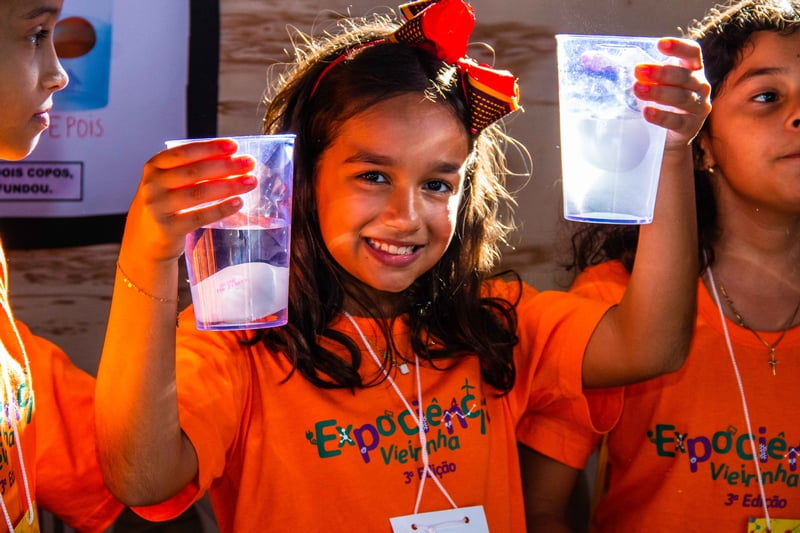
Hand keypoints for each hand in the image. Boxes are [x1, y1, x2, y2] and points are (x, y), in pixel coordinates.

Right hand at [122, 138, 257, 264]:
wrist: (143, 244)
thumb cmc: (163, 209)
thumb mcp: (167, 184)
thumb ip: (189, 172)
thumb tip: (230, 160)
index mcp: (154, 168)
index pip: (184, 152)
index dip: (211, 148)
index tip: (234, 147)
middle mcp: (153, 185)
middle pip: (196, 171)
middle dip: (226, 166)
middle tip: (249, 164)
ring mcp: (159, 207)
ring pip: (200, 193)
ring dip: (229, 186)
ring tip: (250, 182)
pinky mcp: (169, 228)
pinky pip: (200, 216)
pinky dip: (222, 209)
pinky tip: (238, 203)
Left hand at [633, 37, 710, 150]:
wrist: (668, 137)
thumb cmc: (660, 103)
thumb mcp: (655, 84)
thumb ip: (641, 73)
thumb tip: (600, 59)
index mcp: (693, 70)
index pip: (692, 53)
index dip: (679, 47)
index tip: (660, 44)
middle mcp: (700, 86)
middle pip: (684, 76)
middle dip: (661, 72)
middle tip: (638, 70)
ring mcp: (698, 107)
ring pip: (681, 97)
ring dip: (659, 92)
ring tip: (637, 89)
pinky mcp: (690, 127)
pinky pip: (677, 121)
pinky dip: (662, 116)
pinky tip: (647, 112)